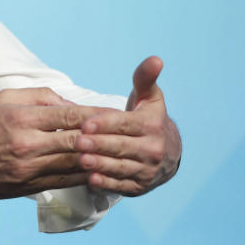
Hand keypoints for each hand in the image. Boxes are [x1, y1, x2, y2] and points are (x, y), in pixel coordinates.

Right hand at [0, 88, 112, 201]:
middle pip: (77, 140)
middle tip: (127, 133)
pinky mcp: (29, 186)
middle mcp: (27, 143)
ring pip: (74, 163)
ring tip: (120, 153)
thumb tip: (70, 104)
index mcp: (21, 117)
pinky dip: (84, 175)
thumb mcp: (3, 99)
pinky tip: (100, 170)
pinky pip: (65, 181)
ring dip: (99, 158)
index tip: (115, 114)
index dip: (96, 115)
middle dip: (104, 137)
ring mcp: (29, 168)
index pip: (68, 115)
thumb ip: (38, 96)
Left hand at [76, 56, 181, 195]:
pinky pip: (122, 185)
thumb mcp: (148, 97)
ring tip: (80, 160)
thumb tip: (155, 59)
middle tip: (77, 141)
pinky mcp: (140, 186)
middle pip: (121, 146)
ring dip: (101, 164)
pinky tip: (90, 179)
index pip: (125, 124)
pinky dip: (107, 183)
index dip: (105, 123)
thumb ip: (144, 78)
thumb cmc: (147, 117)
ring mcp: (147, 170)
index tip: (85, 123)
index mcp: (152, 125)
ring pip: (121, 167)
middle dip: (99, 144)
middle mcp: (153, 149)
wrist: (167, 151)